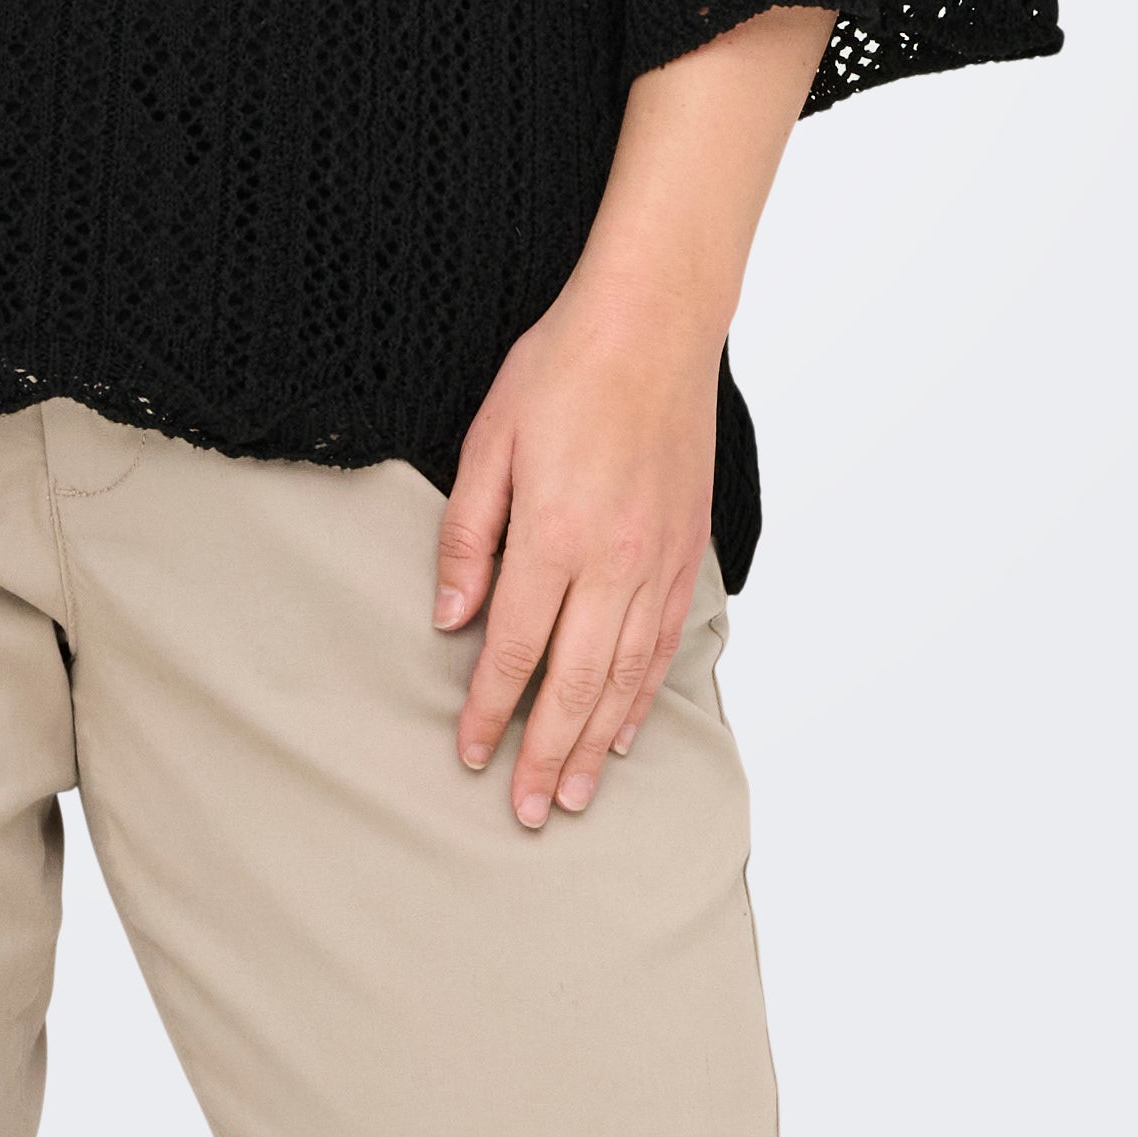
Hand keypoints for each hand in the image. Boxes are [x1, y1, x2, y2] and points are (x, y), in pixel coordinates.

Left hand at [433, 278, 720, 827]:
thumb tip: (450, 615)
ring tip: (575, 794)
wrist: (655, 325)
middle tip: (527, 811)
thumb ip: (468, 534)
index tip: (472, 755)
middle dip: (546, 753)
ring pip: (628, 677)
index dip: (490, 711)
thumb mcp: (488, 440)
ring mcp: (658, 561)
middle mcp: (614, 562)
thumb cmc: (563, 369)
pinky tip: (627, 726)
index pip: (514, 650)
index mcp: (555, 537)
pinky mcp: (686, 550)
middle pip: (576, 684)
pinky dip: (645, 694)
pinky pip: (665, 642)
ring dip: (599, 743)